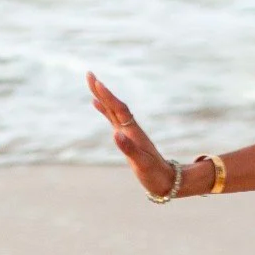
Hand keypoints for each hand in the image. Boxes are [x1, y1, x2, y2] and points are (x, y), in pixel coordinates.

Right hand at [87, 72, 179, 199]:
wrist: (165, 180)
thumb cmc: (154, 174)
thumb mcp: (141, 164)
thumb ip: (129, 149)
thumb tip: (116, 134)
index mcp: (133, 132)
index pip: (119, 110)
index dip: (108, 96)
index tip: (97, 82)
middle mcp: (130, 129)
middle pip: (114, 105)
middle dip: (101, 90)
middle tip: (89, 74)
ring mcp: (128, 132)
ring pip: (112, 109)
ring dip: (102, 96)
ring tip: (91, 83)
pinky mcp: (126, 137)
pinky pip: (112, 119)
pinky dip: (104, 110)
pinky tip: (96, 104)